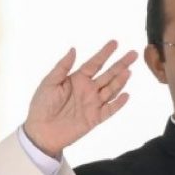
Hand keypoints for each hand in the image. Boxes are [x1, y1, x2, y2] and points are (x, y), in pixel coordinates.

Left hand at [23, 40, 137, 157]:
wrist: (41, 131)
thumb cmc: (42, 105)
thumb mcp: (49, 82)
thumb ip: (62, 67)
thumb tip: (74, 49)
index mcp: (77, 79)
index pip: (94, 63)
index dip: (104, 53)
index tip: (115, 43)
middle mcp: (88, 89)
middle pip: (108, 74)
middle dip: (120, 64)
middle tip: (133, 53)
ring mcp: (93, 104)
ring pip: (111, 90)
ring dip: (120, 81)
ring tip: (128, 71)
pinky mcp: (95, 118)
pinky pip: (110, 110)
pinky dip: (118, 103)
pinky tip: (126, 95)